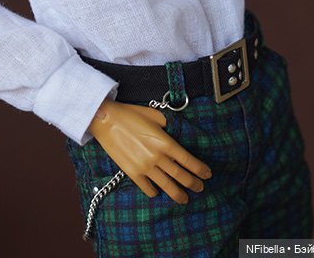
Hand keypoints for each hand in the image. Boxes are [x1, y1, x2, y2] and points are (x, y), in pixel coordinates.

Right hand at [88, 99, 211, 203]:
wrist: (106, 120)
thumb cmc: (130, 114)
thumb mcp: (154, 114)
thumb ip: (167, 125)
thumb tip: (176, 131)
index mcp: (165, 142)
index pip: (188, 160)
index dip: (200, 169)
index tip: (207, 174)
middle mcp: (157, 157)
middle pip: (180, 175)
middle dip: (193, 183)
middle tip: (200, 188)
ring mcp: (144, 167)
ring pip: (167, 186)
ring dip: (178, 194)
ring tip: (184, 199)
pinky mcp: (132, 173)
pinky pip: (147, 188)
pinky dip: (155, 192)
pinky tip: (158, 192)